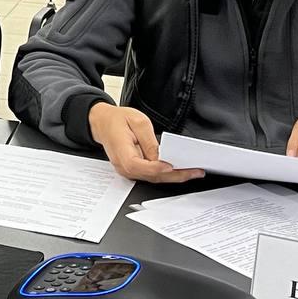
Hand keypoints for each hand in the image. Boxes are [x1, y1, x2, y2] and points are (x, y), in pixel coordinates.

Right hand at [89, 103, 204, 182]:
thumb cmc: (117, 120)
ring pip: (153, 178)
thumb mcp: (137, 121)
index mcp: (122, 152)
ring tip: (192, 171)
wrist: (102, 122)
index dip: (159, 168)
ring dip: (173, 176)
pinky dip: (165, 174)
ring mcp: (127, 170)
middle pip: (151, 176)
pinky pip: (150, 175)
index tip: (174, 165)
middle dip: (175, 175)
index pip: (141, 166)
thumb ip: (150, 141)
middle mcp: (124, 166)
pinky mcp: (132, 170)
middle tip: (195, 172)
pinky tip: (178, 169)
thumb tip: (162, 157)